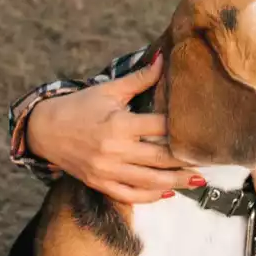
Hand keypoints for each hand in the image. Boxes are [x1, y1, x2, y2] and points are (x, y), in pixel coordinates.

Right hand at [25, 52, 200, 203]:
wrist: (43, 130)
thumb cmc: (79, 107)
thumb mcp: (109, 90)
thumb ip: (139, 79)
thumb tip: (163, 59)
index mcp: (119, 124)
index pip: (161, 127)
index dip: (183, 129)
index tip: (204, 131)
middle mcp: (115, 150)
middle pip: (161, 158)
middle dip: (187, 161)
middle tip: (212, 160)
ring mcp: (107, 170)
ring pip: (151, 181)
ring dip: (178, 182)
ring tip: (199, 180)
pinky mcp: (100, 183)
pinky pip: (131, 195)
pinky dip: (151, 196)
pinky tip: (169, 191)